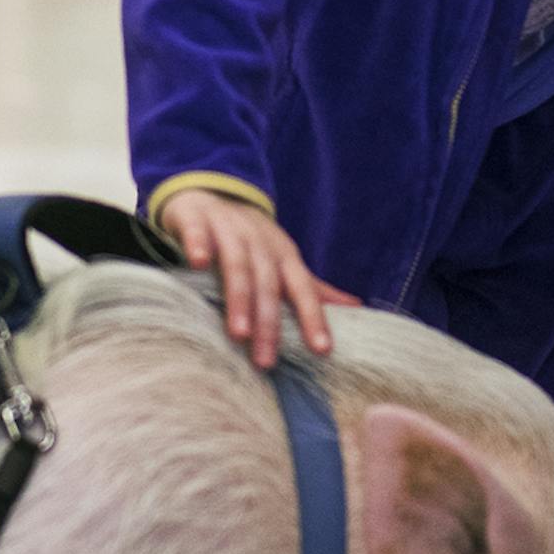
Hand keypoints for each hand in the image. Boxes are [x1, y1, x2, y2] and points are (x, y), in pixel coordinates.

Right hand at [156, 188, 359, 368]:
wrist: (213, 191)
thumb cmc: (252, 238)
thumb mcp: (284, 261)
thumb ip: (313, 287)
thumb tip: (356, 307)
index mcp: (284, 257)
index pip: (303, 290)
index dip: (313, 318)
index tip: (322, 350)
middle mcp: (260, 243)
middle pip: (268, 285)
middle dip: (269, 324)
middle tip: (266, 361)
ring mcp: (229, 229)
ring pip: (237, 265)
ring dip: (239, 297)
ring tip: (239, 334)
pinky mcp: (198, 219)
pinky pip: (199, 232)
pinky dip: (199, 245)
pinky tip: (198, 263)